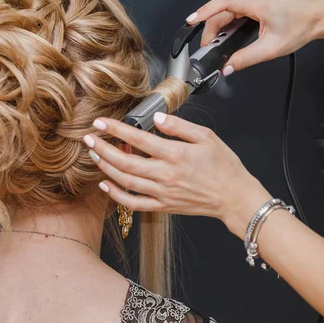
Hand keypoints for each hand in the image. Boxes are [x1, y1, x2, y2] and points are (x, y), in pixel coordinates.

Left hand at [85, 113, 271, 236]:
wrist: (235, 197)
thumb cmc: (224, 166)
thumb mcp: (206, 136)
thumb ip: (179, 126)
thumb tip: (157, 116)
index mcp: (175, 154)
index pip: (138, 139)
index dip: (116, 129)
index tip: (101, 122)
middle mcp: (165, 175)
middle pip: (124, 161)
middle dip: (102, 148)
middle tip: (88, 138)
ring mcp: (162, 193)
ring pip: (125, 181)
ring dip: (106, 167)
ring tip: (94, 155)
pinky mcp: (163, 206)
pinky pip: (133, 203)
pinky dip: (116, 195)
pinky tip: (105, 184)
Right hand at [187, 0, 318, 74]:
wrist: (312, 18)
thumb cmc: (297, 27)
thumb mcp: (271, 49)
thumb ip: (246, 59)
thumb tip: (227, 67)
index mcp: (255, 3)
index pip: (223, 3)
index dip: (204, 11)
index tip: (192, 20)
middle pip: (219, 12)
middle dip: (211, 32)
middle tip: (208, 49)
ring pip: (222, 13)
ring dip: (217, 29)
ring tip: (215, 45)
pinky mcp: (247, 2)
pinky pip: (228, 12)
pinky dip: (223, 25)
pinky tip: (224, 37)